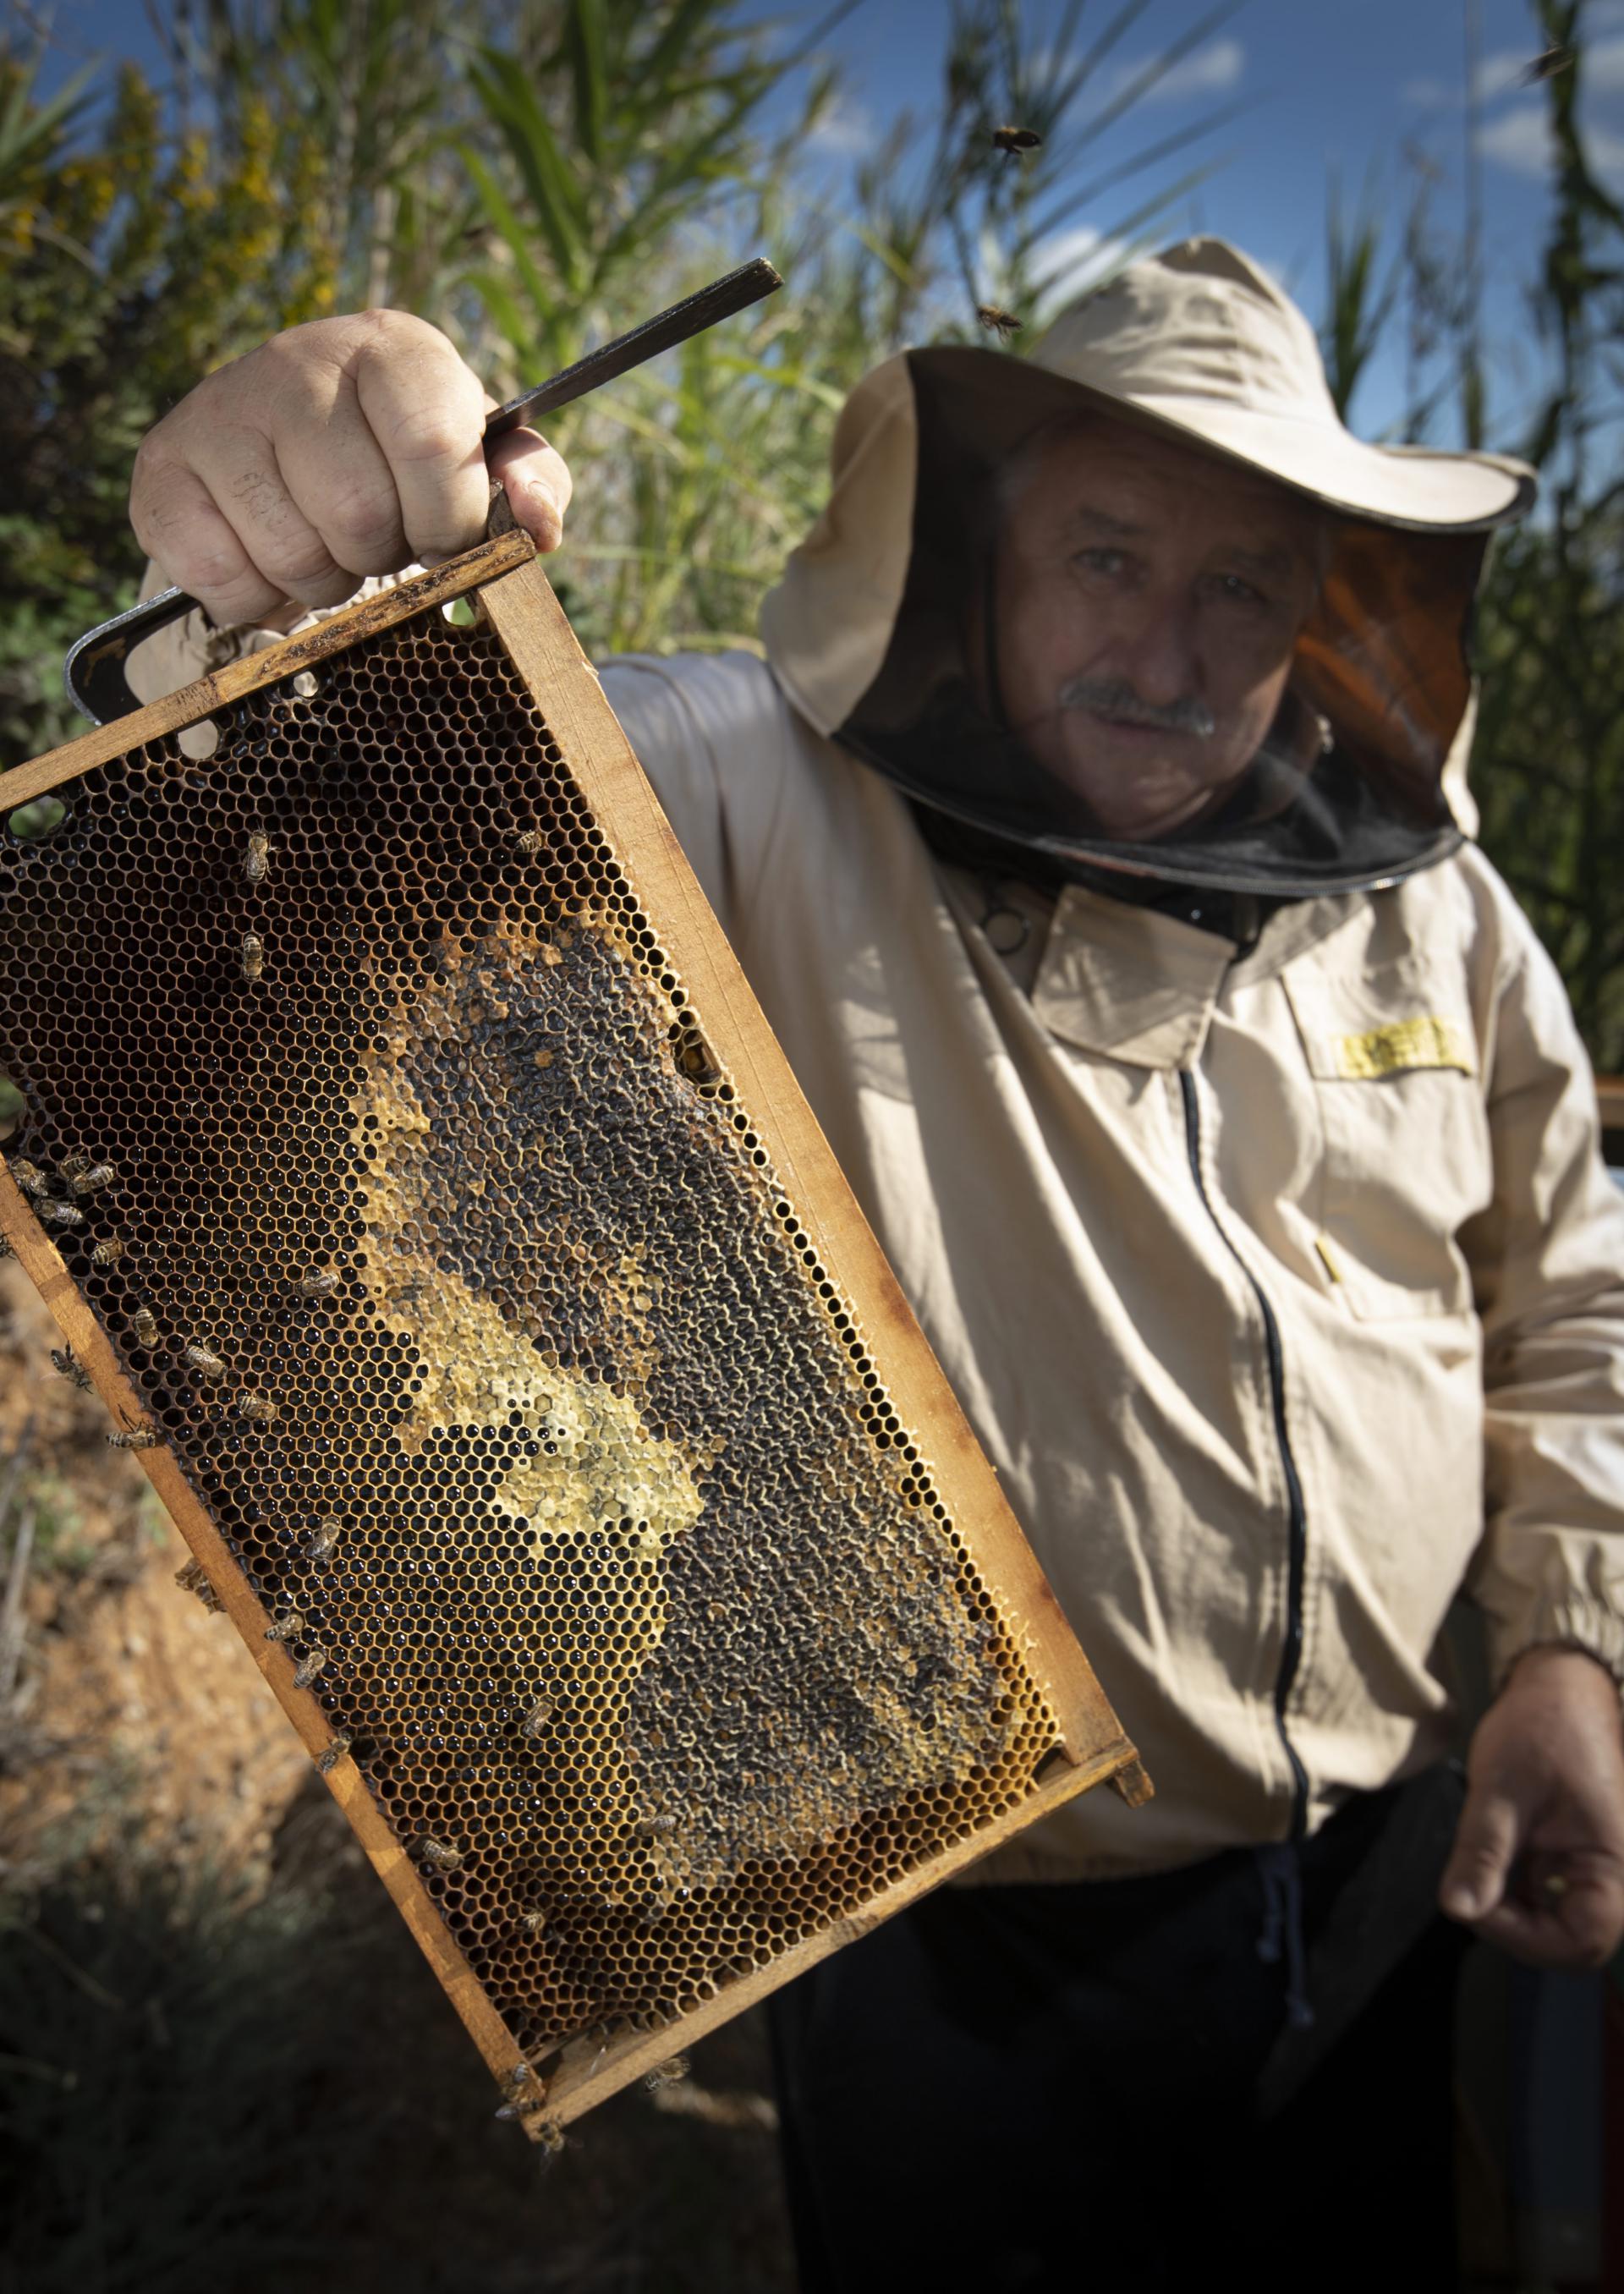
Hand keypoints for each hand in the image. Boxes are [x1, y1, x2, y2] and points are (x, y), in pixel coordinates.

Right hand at [129, 309, 571, 630]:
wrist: (288, 446)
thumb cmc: (404, 463)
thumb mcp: (481, 463)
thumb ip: (530, 484)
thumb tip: (536, 522)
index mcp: (393, 351)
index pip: (433, 447)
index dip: (447, 520)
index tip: (443, 537)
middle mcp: (297, 360)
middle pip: (357, 512)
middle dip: (379, 554)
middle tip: (374, 538)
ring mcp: (219, 410)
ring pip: (291, 552)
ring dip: (321, 581)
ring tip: (325, 545)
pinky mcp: (163, 467)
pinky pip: (221, 575)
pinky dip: (256, 598)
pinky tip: (269, 557)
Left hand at [1439, 1644, 1623, 1967]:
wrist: (1560, 1685)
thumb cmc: (1541, 1727)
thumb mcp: (1502, 1789)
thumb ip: (1482, 1853)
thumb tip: (1459, 1910)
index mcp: (1614, 1865)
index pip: (1581, 1941)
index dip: (1524, 1939)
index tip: (1475, 1906)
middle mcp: (1612, 1875)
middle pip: (1567, 1940)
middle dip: (1513, 1926)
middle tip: (1469, 1890)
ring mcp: (1592, 1868)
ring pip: (1551, 1919)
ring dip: (1508, 1906)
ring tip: (1478, 1862)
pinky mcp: (1571, 1857)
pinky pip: (1543, 1893)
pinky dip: (1510, 1885)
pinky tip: (1488, 1856)